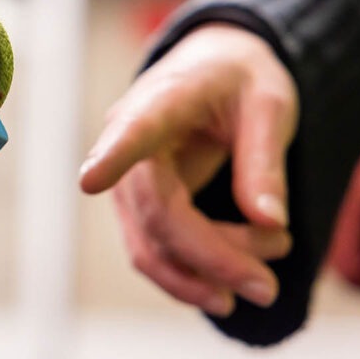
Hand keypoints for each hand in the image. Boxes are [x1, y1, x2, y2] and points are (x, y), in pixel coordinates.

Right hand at [78, 23, 298, 316]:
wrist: (215, 70)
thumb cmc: (240, 82)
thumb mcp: (270, 104)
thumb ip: (266, 160)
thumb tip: (270, 221)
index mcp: (161, 102)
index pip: (132, 132)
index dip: (112, 158)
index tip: (89, 180)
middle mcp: (127, 144)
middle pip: (157, 214)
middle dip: (212, 258)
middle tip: (268, 287)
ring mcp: (127, 182)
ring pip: (152, 246)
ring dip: (205, 275)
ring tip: (264, 281)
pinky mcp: (138, 208)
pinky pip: (154, 253)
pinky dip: (191, 276)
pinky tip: (232, 285)